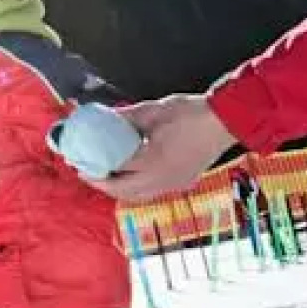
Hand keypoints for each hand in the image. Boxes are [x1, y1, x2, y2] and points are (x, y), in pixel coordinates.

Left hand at [90, 94, 237, 201]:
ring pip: (138, 196)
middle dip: (102, 185)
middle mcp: (162, 179)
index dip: (96, 166)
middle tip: (87, 173)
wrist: (226, 121)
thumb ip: (126, 118)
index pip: (116, 169)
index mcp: (153, 161)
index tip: (80, 161)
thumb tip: (105, 119)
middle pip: (124, 191)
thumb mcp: (153, 111)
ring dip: (119, 189)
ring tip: (106, 176)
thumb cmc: (192, 113)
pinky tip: (130, 176)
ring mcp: (174, 184)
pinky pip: (152, 192)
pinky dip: (136, 188)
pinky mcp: (182, 183)